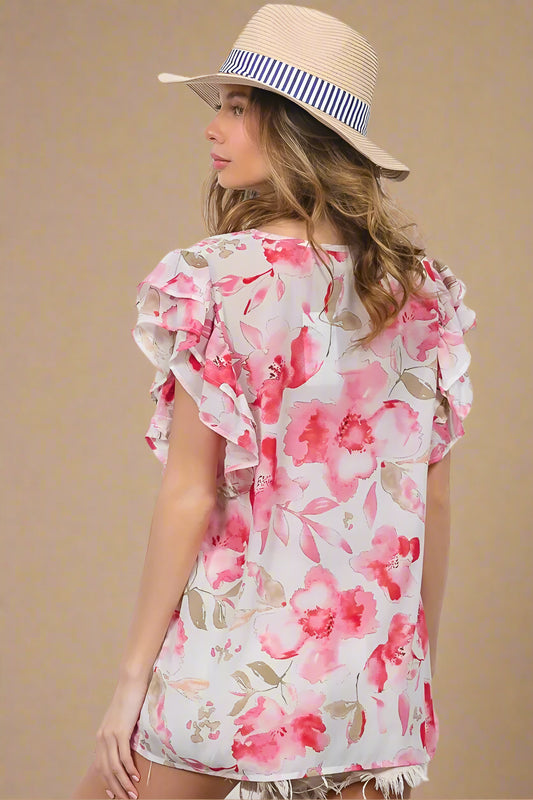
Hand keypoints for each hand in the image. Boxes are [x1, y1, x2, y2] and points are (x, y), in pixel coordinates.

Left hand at [94, 674, 149, 798]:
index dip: (107, 782)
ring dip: (124, 783)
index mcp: (102, 736)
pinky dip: (128, 769)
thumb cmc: (131, 698)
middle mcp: (102, 738)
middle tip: (127, 798)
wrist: (131, 681)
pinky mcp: (120, 731)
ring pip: (114, 767)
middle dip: (117, 787)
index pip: (101, 766)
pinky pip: (123, 756)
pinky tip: (135, 776)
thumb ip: (122, 733)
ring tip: (133, 794)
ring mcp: (110, 735)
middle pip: (106, 770)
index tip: (115, 794)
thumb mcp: (123, 719)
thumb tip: (128, 746)